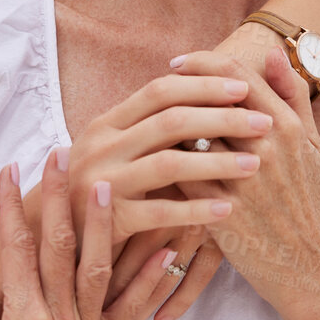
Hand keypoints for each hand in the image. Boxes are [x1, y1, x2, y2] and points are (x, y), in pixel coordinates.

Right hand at [0, 158, 178, 319]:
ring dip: (106, 223)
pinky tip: (167, 247)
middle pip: (61, 247)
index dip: (11, 206)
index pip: (17, 248)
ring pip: (101, 268)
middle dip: (59, 198)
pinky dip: (152, 279)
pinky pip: (133, 310)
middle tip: (61, 155)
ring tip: (108, 182)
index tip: (9, 169)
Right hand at [62, 74, 269, 241]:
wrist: (56, 234)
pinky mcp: (110, 219)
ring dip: (217, 162)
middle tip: (263, 122)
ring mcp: (104, 182)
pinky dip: (197, 209)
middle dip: (222, 119)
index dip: (203, 86)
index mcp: (106, 124)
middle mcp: (102, 147)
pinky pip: (161, 211)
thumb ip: (147, 125)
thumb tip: (199, 88)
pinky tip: (228, 210)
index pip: (159, 92)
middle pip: (169, 122)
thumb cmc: (100, 187)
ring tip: (256, 164)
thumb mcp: (114, 148)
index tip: (244, 88)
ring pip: (168, 164)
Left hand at [167, 48, 319, 318]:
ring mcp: (242, 181)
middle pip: (206, 100)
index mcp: (286, 127)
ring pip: (188, 137)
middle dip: (175, 87)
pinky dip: (163, 163)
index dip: (201, 63)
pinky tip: (148, 157)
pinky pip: (180, 177)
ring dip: (164, 124)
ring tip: (147, 117)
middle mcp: (265, 149)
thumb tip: (272, 52)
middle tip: (154, 82)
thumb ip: (293, 95)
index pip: (234, 76)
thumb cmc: (305, 200)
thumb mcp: (311, 144)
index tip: (177, 63)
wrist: (306, 265)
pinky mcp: (221, 212)